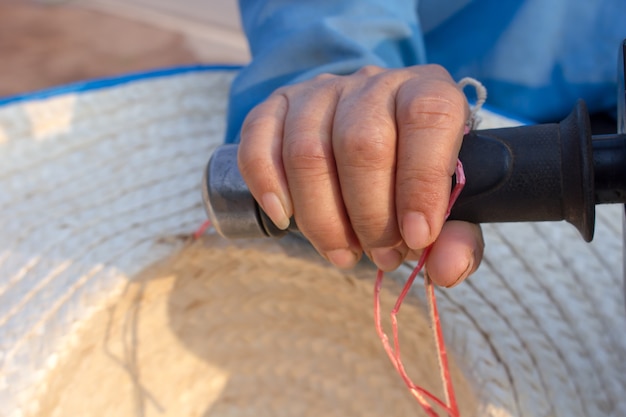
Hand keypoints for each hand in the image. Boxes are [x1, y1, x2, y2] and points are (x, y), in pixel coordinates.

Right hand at [238, 64, 483, 286]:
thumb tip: (446, 269)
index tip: (417, 238)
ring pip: (307, 152)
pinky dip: (267, 186)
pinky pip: (258, 141)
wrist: (372, 132)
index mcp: (427, 91)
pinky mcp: (278, 105)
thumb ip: (459, 238)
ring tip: (344, 252)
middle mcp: (372, 83)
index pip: (428, 117)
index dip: (421, 183)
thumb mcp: (451, 204)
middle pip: (361, 144)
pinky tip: (286, 218)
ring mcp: (320, 91)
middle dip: (370, 216)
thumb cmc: (414, 175)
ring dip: (322, 219)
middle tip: (381, 255)